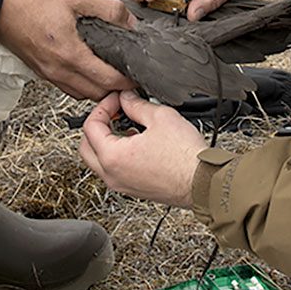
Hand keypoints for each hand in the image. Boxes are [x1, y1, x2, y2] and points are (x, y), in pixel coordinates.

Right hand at [0, 0, 134, 99]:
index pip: (108, 81)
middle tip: (129, 76)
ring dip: (98, 89)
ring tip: (111, 75)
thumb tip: (130, 22)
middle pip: (96, 94)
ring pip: (81, 94)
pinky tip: (88, 70)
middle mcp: (59, 71)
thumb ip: (108, 8)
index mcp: (71, 55)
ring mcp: (48, 74)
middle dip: (116, 90)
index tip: (139, 75)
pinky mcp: (41, 71)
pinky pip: (67, 87)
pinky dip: (82, 85)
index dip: (128, 81)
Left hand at [79, 90, 207, 206]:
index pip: (90, 126)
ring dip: (107, 141)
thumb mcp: (160, 117)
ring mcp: (122, 185)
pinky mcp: (134, 190)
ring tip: (129, 126)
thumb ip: (136, 105)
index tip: (117, 99)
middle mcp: (112, 175)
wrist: (203, 183)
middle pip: (87, 146)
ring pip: (99, 161)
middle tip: (114, 112)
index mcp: (113, 157)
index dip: (104, 106)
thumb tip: (127, 98)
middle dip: (98, 125)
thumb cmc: (185, 157)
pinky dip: (118, 155)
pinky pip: (115, 170)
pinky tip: (139, 143)